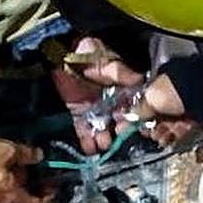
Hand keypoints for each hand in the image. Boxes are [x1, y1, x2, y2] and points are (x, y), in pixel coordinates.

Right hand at [0, 138, 55, 202]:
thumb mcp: (6, 150)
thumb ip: (27, 155)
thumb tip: (41, 157)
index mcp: (12, 197)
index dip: (50, 195)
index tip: (53, 181)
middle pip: (22, 196)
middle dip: (29, 180)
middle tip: (30, 162)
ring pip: (7, 192)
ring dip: (13, 179)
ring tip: (10, 160)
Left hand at [51, 37, 143, 153]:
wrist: (62, 56)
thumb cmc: (88, 54)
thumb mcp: (106, 61)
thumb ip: (121, 72)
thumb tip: (140, 79)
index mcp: (122, 90)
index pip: (132, 107)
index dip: (134, 117)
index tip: (133, 125)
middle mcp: (111, 103)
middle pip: (119, 122)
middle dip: (119, 131)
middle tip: (118, 137)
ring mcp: (95, 111)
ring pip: (102, 129)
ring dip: (104, 139)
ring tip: (103, 145)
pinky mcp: (78, 115)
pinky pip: (84, 131)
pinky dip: (87, 141)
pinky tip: (90, 148)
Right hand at [120, 74, 196, 147]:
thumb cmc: (176, 89)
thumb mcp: (152, 98)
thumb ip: (138, 111)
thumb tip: (127, 119)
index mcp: (157, 90)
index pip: (143, 107)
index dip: (136, 118)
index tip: (129, 128)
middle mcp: (169, 99)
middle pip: (155, 118)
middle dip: (148, 128)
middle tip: (144, 134)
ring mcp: (181, 109)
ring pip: (167, 126)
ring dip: (160, 134)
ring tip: (156, 138)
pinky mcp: (193, 120)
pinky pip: (179, 131)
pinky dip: (172, 137)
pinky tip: (166, 141)